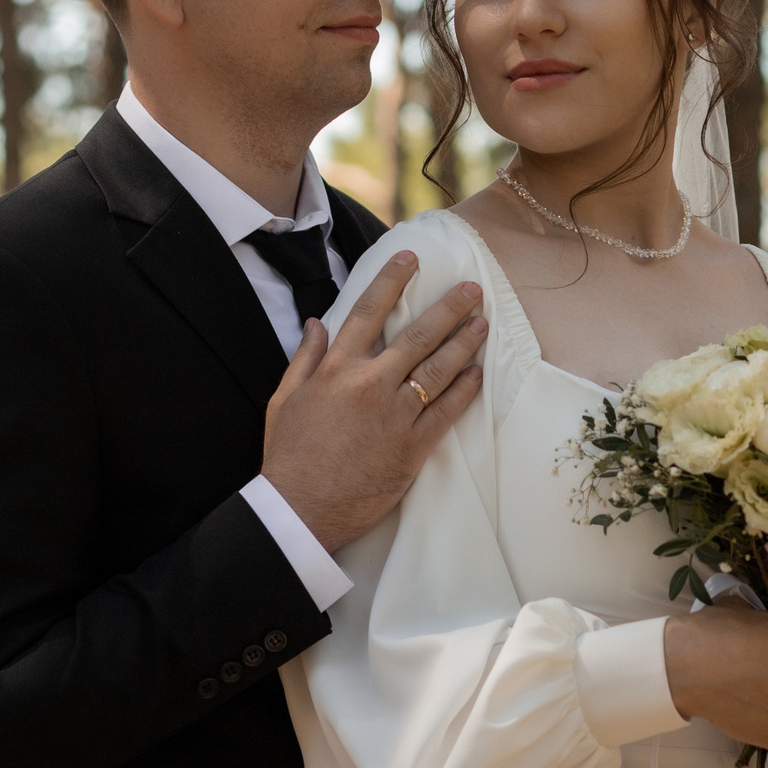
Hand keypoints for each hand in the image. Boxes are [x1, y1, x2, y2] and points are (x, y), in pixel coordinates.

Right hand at [263, 252, 486, 552]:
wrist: (301, 510)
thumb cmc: (288, 456)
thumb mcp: (284, 400)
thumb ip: (304, 358)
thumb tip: (316, 323)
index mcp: (336, 369)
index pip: (368, 311)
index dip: (392, 280)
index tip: (411, 258)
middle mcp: (369, 384)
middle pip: (417, 335)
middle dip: (449, 308)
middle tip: (473, 288)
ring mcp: (394, 415)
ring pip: (438, 369)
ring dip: (464, 343)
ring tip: (483, 323)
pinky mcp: (412, 447)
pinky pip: (445, 412)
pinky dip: (464, 391)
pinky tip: (478, 374)